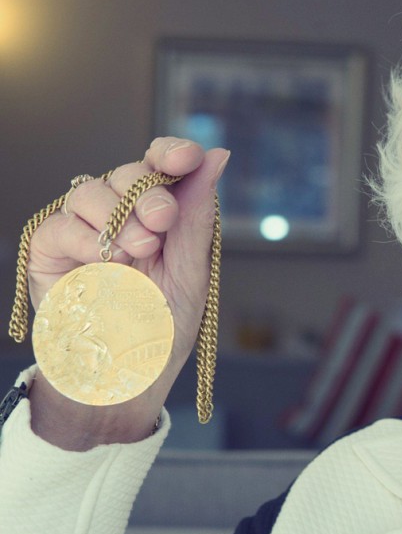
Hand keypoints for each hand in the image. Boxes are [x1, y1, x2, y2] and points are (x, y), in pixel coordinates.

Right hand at [26, 138, 229, 449]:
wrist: (124, 380)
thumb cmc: (160, 333)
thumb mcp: (190, 274)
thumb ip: (196, 217)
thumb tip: (217, 157)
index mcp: (160, 220)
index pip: (161, 167)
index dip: (171, 153)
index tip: (187, 157)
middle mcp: (122, 219)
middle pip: (127, 173)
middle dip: (148, 192)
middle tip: (161, 223)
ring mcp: (85, 233)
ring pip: (91, 190)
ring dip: (118, 216)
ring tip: (138, 252)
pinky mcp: (50, 252)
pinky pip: (61, 223)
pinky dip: (87, 236)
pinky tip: (106, 261)